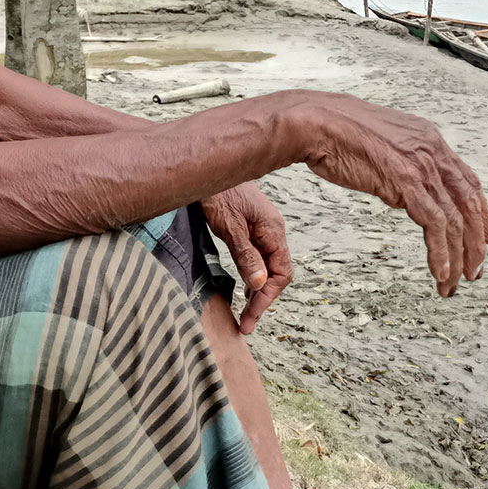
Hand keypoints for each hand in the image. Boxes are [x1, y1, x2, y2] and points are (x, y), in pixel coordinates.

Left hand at [202, 180, 292, 334]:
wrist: (207, 166)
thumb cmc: (218, 191)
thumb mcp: (229, 226)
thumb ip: (245, 256)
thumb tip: (258, 285)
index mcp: (273, 231)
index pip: (281, 274)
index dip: (267, 298)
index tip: (250, 316)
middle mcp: (272, 231)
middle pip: (276, 273)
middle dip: (262, 299)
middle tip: (245, 323)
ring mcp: (262, 229)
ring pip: (267, 266)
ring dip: (257, 290)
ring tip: (244, 311)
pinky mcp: (250, 227)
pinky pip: (258, 257)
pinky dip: (252, 275)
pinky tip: (243, 286)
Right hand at [284, 92, 487, 296]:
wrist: (317, 121)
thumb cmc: (338, 132)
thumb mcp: (383, 143)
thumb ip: (402, 164)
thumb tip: (407, 188)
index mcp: (430, 140)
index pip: (468, 182)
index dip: (481, 213)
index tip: (486, 237)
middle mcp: (432, 151)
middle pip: (470, 203)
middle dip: (476, 242)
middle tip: (476, 268)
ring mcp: (421, 167)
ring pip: (456, 220)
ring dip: (459, 257)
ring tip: (455, 280)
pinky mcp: (406, 183)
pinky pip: (435, 225)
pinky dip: (440, 254)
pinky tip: (439, 272)